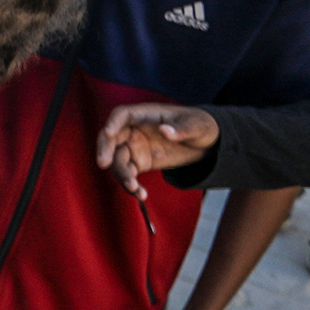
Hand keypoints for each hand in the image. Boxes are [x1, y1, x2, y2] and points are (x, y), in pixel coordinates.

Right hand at [93, 103, 216, 199]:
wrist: (205, 142)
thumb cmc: (200, 125)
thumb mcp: (197, 125)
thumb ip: (182, 129)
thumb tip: (165, 131)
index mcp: (145, 114)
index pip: (122, 115)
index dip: (112, 123)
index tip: (108, 134)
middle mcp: (135, 130)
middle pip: (111, 138)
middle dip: (105, 151)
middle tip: (103, 164)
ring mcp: (135, 147)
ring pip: (117, 160)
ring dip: (121, 175)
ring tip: (134, 189)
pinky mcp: (139, 162)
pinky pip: (128, 174)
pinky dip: (131, 185)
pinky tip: (141, 195)